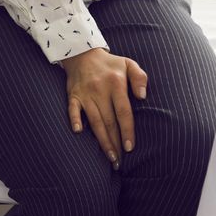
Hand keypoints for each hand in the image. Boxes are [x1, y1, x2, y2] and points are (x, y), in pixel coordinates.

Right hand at [61, 47, 147, 168]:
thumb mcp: (129, 64)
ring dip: (102, 141)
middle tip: (120, 162)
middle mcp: (100, 89)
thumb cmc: (110, 64)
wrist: (83, 53)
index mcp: (116, 83)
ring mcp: (86, 93)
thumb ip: (140, 78)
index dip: (127, 130)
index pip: (123, 111)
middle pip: (109, 121)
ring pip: (95, 121)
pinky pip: (73, 110)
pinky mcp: (73, 96)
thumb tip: (142, 97)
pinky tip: (78, 132)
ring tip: (110, 158)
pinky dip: (75, 120)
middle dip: (115, 143)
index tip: (130, 147)